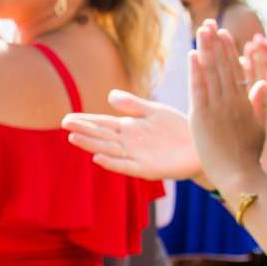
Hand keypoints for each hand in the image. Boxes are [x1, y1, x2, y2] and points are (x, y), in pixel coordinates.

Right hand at [64, 90, 199, 180]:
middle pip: (101, 136)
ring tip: (74, 138)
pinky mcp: (147, 169)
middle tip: (65, 125)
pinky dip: (112, 163)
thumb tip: (110, 95)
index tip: (67, 118)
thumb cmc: (178, 128)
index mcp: (128, 127)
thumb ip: (133, 105)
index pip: (102, 123)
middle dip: (83, 130)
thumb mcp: (155, 111)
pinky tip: (98, 157)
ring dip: (92, 145)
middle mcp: (128, 143)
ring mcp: (136, 156)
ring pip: (108, 150)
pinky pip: (126, 166)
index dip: (85, 121)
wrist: (201, 147)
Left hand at [189, 22, 266, 196]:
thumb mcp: (259, 127)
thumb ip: (259, 103)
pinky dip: (196, 71)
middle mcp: (232, 101)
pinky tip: (193, 55)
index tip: (224, 34)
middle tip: (209, 24)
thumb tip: (265, 83)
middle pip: (223, 66)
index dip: (229, 50)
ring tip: (202, 31)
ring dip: (206, 50)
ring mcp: (218, 108)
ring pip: (211, 73)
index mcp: (244, 102)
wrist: (241, 175)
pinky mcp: (204, 117)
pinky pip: (199, 89)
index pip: (235, 70)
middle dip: (216, 43)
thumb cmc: (249, 156)